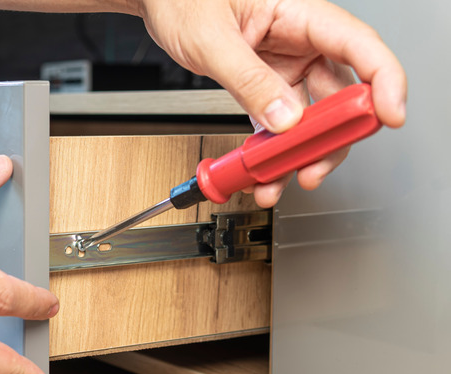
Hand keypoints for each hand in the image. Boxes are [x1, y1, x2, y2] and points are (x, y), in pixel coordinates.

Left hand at [138, 0, 406, 206]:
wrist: (160, 4)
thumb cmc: (184, 0)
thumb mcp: (212, 39)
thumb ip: (248, 80)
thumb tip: (284, 119)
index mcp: (300, 13)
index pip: (359, 45)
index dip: (384, 82)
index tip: (389, 116)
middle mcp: (301, 40)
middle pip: (341, 93)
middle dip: (332, 137)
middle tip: (313, 167)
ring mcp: (286, 65)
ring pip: (312, 117)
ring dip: (299, 153)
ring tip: (278, 180)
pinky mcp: (267, 85)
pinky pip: (281, 124)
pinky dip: (274, 150)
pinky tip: (264, 171)